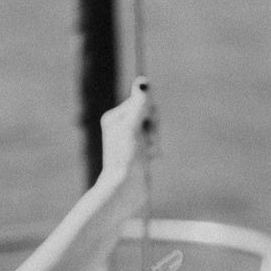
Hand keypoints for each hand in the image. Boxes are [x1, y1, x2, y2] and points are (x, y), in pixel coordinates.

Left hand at [98, 79, 156, 193]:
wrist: (125, 189)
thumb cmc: (126, 158)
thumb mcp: (133, 127)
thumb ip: (139, 104)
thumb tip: (143, 82)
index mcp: (115, 117)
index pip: (143, 103)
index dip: (150, 114)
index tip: (145, 127)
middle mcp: (121, 127)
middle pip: (150, 115)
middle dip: (154, 128)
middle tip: (146, 143)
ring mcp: (130, 140)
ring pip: (154, 130)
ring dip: (155, 141)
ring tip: (147, 154)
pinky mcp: (138, 152)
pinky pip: (154, 143)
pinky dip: (155, 150)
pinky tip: (150, 159)